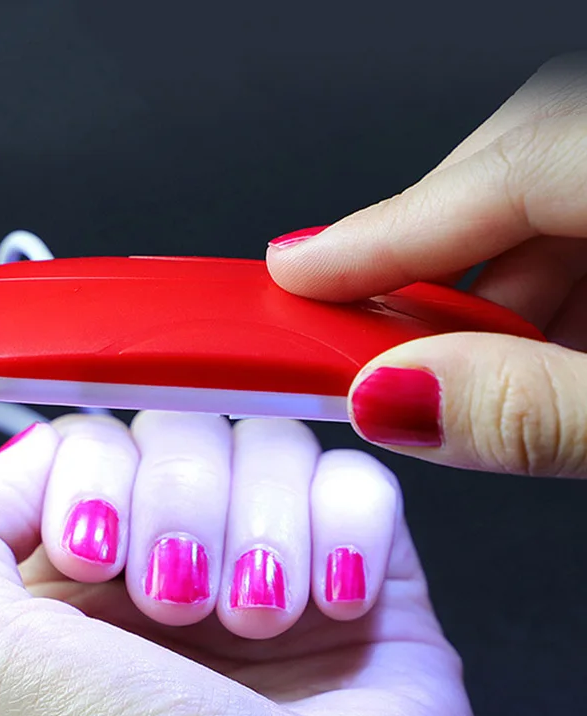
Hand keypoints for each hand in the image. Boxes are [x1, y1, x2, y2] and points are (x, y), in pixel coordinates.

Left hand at [0, 413, 479, 715]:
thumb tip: (34, 451)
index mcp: (87, 566)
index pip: (90, 437)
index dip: (101, 478)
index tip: (105, 562)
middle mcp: (175, 547)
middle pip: (180, 430)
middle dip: (184, 508)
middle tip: (188, 604)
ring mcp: (268, 544)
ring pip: (268, 441)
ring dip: (266, 526)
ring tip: (268, 617)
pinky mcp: (354, 553)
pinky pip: (355, 476)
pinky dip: (348, 530)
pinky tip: (336, 603)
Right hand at [267, 53, 586, 476]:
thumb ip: (534, 412)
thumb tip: (393, 397)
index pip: (505, 165)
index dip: (380, 230)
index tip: (294, 270)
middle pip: (518, 165)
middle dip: (438, 268)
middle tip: (390, 350)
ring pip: (559, 190)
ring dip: (507, 284)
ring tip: (498, 371)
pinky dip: (563, 278)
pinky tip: (565, 349)